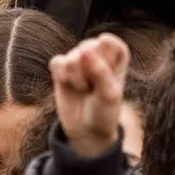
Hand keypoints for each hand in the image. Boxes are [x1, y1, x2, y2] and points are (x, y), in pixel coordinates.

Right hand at [48, 35, 128, 161]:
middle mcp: (97, 53)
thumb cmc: (105, 111)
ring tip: (84, 89)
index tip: (106, 73)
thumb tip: (84, 51)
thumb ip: (100, 72)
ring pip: (72, 57)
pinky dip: (62, 75)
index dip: (105, 59)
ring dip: (77, 77)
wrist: (87, 130)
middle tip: (94, 87)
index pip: (110, 43)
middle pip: (89, 47)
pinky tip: (68, 84)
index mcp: (117, 56)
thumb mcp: (109, 95)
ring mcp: (78, 59)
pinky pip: (57, 62)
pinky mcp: (61, 67)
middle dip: (89, 70)